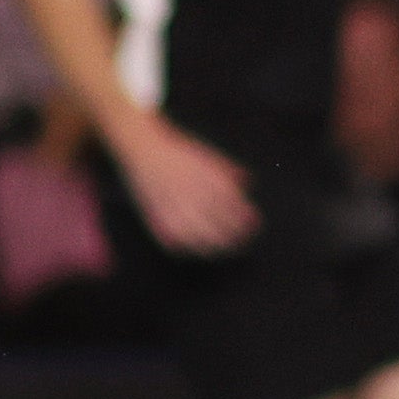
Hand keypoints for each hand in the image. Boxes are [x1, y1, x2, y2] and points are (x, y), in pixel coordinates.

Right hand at [112, 110, 256, 254]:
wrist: (143, 149)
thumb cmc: (178, 152)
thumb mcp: (207, 156)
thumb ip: (228, 170)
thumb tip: (249, 183)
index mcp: (209, 182)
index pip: (234, 209)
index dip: (248, 221)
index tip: (255, 225)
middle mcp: (193, 197)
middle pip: (220, 227)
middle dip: (236, 237)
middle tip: (242, 241)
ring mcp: (175, 209)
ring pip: (200, 239)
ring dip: (216, 247)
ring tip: (224, 249)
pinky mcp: (157, 218)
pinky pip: (176, 242)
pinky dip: (188, 248)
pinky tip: (196, 248)